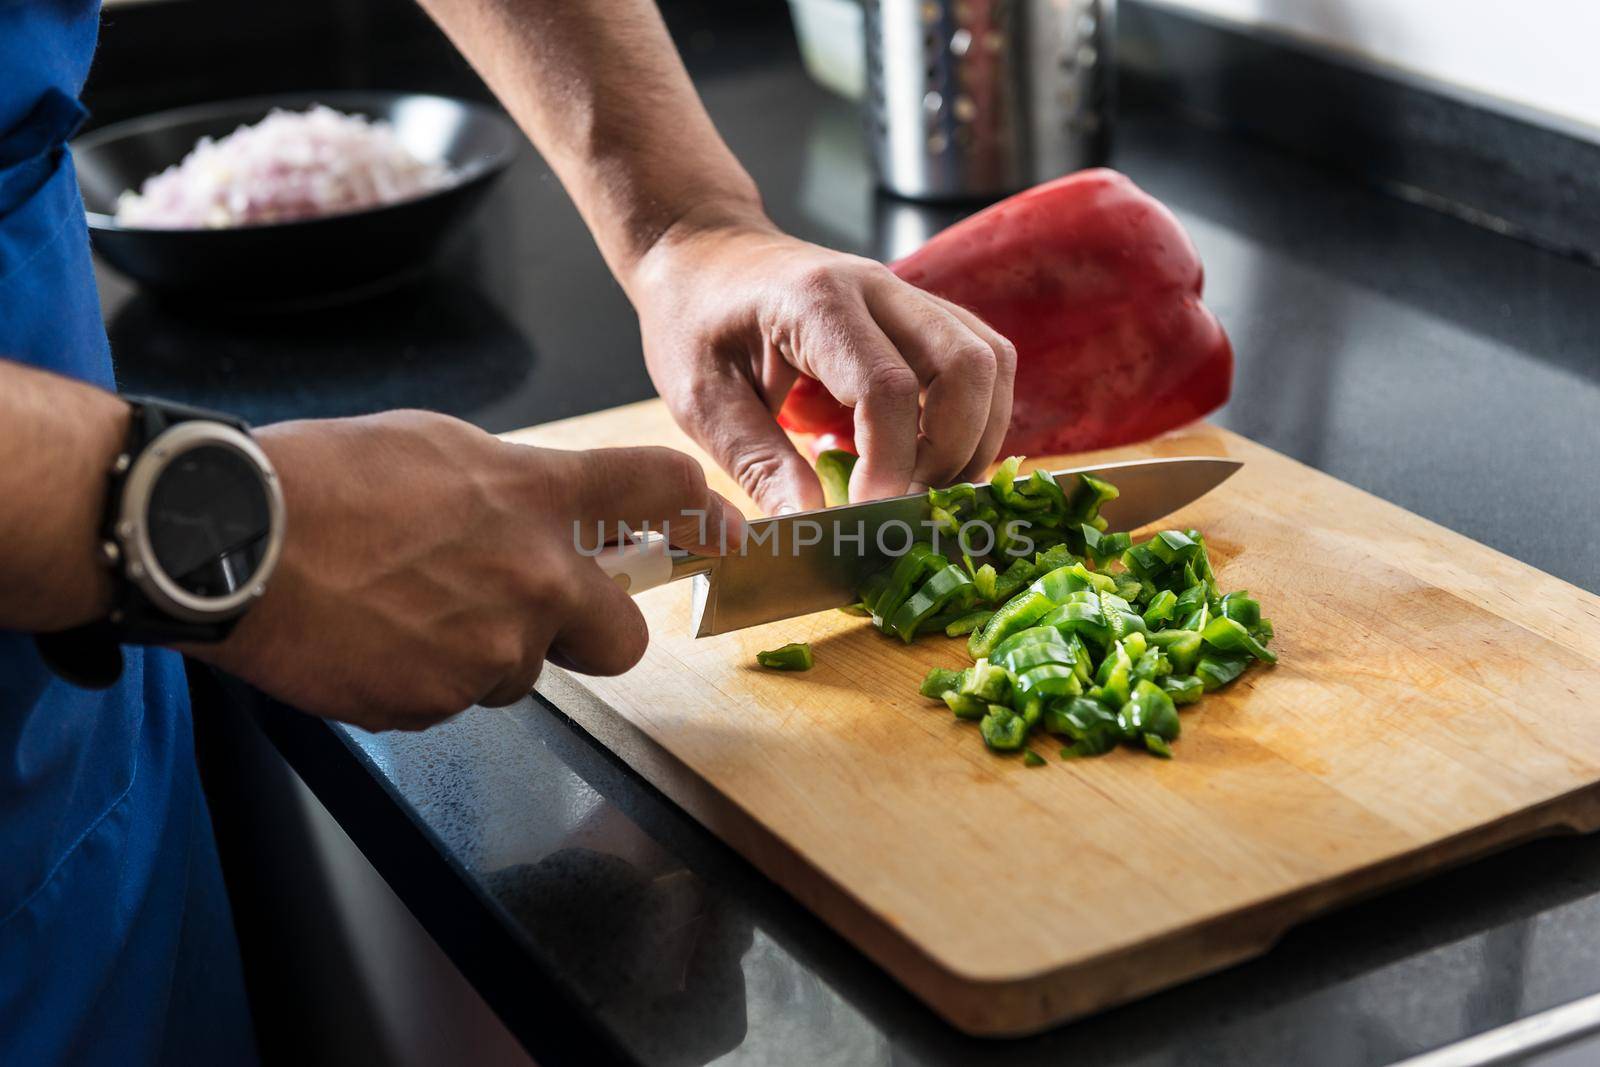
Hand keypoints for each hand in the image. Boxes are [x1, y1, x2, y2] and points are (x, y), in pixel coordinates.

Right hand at [187, 411, 739, 730]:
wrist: (230, 538)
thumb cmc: (322, 478)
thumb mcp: (437, 447)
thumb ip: (511, 486)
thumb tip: (535, 512)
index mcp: (538, 497)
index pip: (662, 489)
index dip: (703, 514)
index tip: (720, 534)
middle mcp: (537, 579)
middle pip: (627, 639)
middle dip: (596, 633)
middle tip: (542, 614)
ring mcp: (492, 651)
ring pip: (522, 674)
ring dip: (484, 653)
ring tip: (404, 610)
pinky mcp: (439, 704)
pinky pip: (455, 701)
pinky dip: (424, 679)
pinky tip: (373, 640)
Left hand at [627, 217, 1016, 514]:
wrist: (704, 255)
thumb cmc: (694, 324)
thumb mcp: (701, 400)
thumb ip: (758, 464)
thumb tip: (812, 527)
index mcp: (815, 303)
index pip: (887, 387)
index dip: (891, 463)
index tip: (868, 516)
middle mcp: (877, 288)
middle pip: (966, 366)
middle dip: (952, 452)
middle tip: (906, 504)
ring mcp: (908, 295)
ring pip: (990, 360)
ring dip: (976, 436)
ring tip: (925, 486)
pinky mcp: (923, 314)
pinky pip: (983, 359)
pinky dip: (976, 415)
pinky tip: (934, 455)